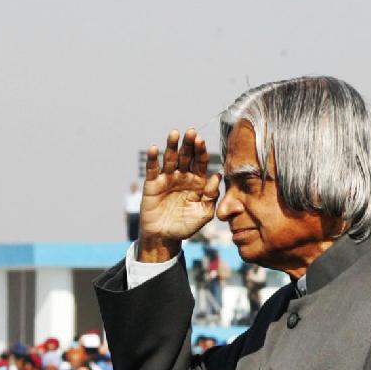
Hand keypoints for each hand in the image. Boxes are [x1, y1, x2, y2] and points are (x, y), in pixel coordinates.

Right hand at [137, 128, 220, 258]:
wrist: (165, 237)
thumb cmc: (186, 226)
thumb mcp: (204, 214)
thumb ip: (211, 196)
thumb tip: (218, 177)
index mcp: (197, 181)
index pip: (200, 163)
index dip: (201, 152)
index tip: (201, 141)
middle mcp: (183, 176)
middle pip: (186, 156)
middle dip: (188, 144)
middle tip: (191, 132)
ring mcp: (167, 178)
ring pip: (170, 158)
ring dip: (171, 145)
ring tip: (174, 133)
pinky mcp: (153, 183)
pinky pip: (153, 169)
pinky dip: (152, 159)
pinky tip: (154, 149)